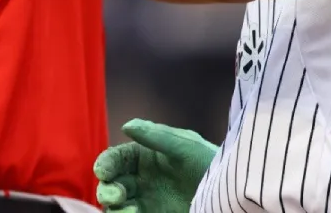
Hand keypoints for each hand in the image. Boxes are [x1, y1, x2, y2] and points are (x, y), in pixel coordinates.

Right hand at [93, 119, 218, 212]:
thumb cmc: (209, 163)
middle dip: (107, 189)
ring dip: (114, 207)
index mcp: (145, 155)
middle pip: (110, 183)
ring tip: (130, 210)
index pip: (116, 158)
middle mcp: (141, 178)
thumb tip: (126, 125)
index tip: (103, 171)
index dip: (106, 163)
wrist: (226, 194)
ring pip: (115, 204)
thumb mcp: (186, 146)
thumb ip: (157, 136)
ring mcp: (145, 200)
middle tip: (117, 194)